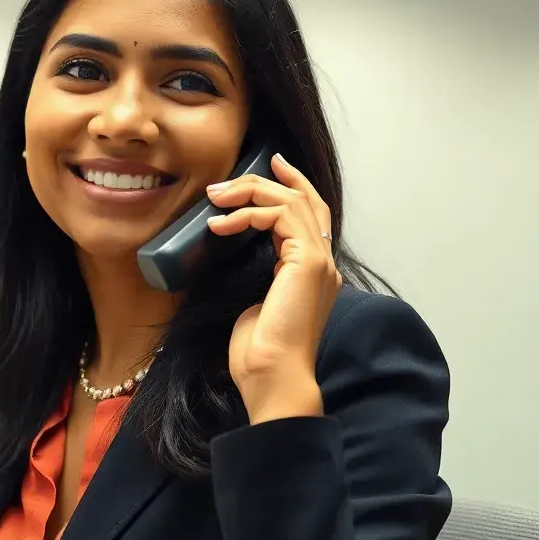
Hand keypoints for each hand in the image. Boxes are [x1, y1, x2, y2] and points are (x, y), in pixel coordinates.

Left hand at [205, 154, 341, 423]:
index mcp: (314, 271)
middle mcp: (323, 262)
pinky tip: (221, 225)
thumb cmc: (258, 352)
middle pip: (304, 199)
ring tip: (215, 200)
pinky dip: (248, 214)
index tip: (269, 164)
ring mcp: (320, 261)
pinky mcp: (307, 262)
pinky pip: (279, 216)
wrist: (271, 375)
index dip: (292, 183)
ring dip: (249, 193)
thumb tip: (232, 255)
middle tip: (224, 184)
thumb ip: (256, 275)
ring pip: (291, 201)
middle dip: (264, 182)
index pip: (311, 213)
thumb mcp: (253, 302)